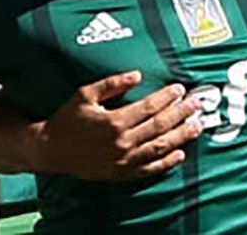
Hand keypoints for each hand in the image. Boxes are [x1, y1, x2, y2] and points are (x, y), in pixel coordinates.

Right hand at [33, 72, 201, 181]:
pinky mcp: (120, 173)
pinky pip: (148, 169)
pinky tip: (180, 154)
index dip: (167, 97)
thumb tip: (137, 74)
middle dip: (181, 113)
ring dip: (180, 137)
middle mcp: (120, 142)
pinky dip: (166, 163)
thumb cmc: (67, 119)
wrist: (49, 150)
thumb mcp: (85, 95)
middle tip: (197, 104)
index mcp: (113, 121)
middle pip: (159, 126)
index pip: (149, 107)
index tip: (180, 89)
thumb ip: (112, 83)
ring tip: (196, 126)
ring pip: (159, 147)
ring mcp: (121, 160)